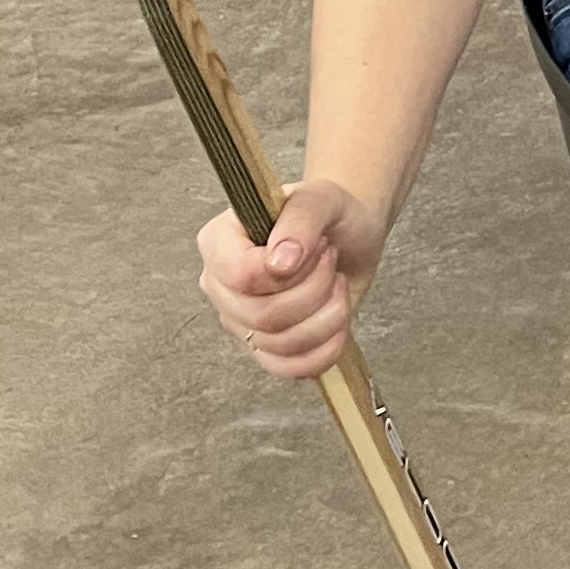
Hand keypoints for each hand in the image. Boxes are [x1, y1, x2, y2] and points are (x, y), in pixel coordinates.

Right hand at [196, 178, 385, 380]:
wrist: (350, 236)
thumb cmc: (328, 213)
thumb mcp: (321, 199)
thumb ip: (300, 220)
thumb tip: (280, 261)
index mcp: (218, 242)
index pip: (240, 276)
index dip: (288, 271)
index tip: (317, 247)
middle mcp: (220, 286)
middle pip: (263, 316)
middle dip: (316, 290)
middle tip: (331, 262)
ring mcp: (239, 321)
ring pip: (281, 344)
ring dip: (328, 315)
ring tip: (335, 284)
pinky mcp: (265, 349)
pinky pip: (291, 369)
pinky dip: (326, 348)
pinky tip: (337, 320)